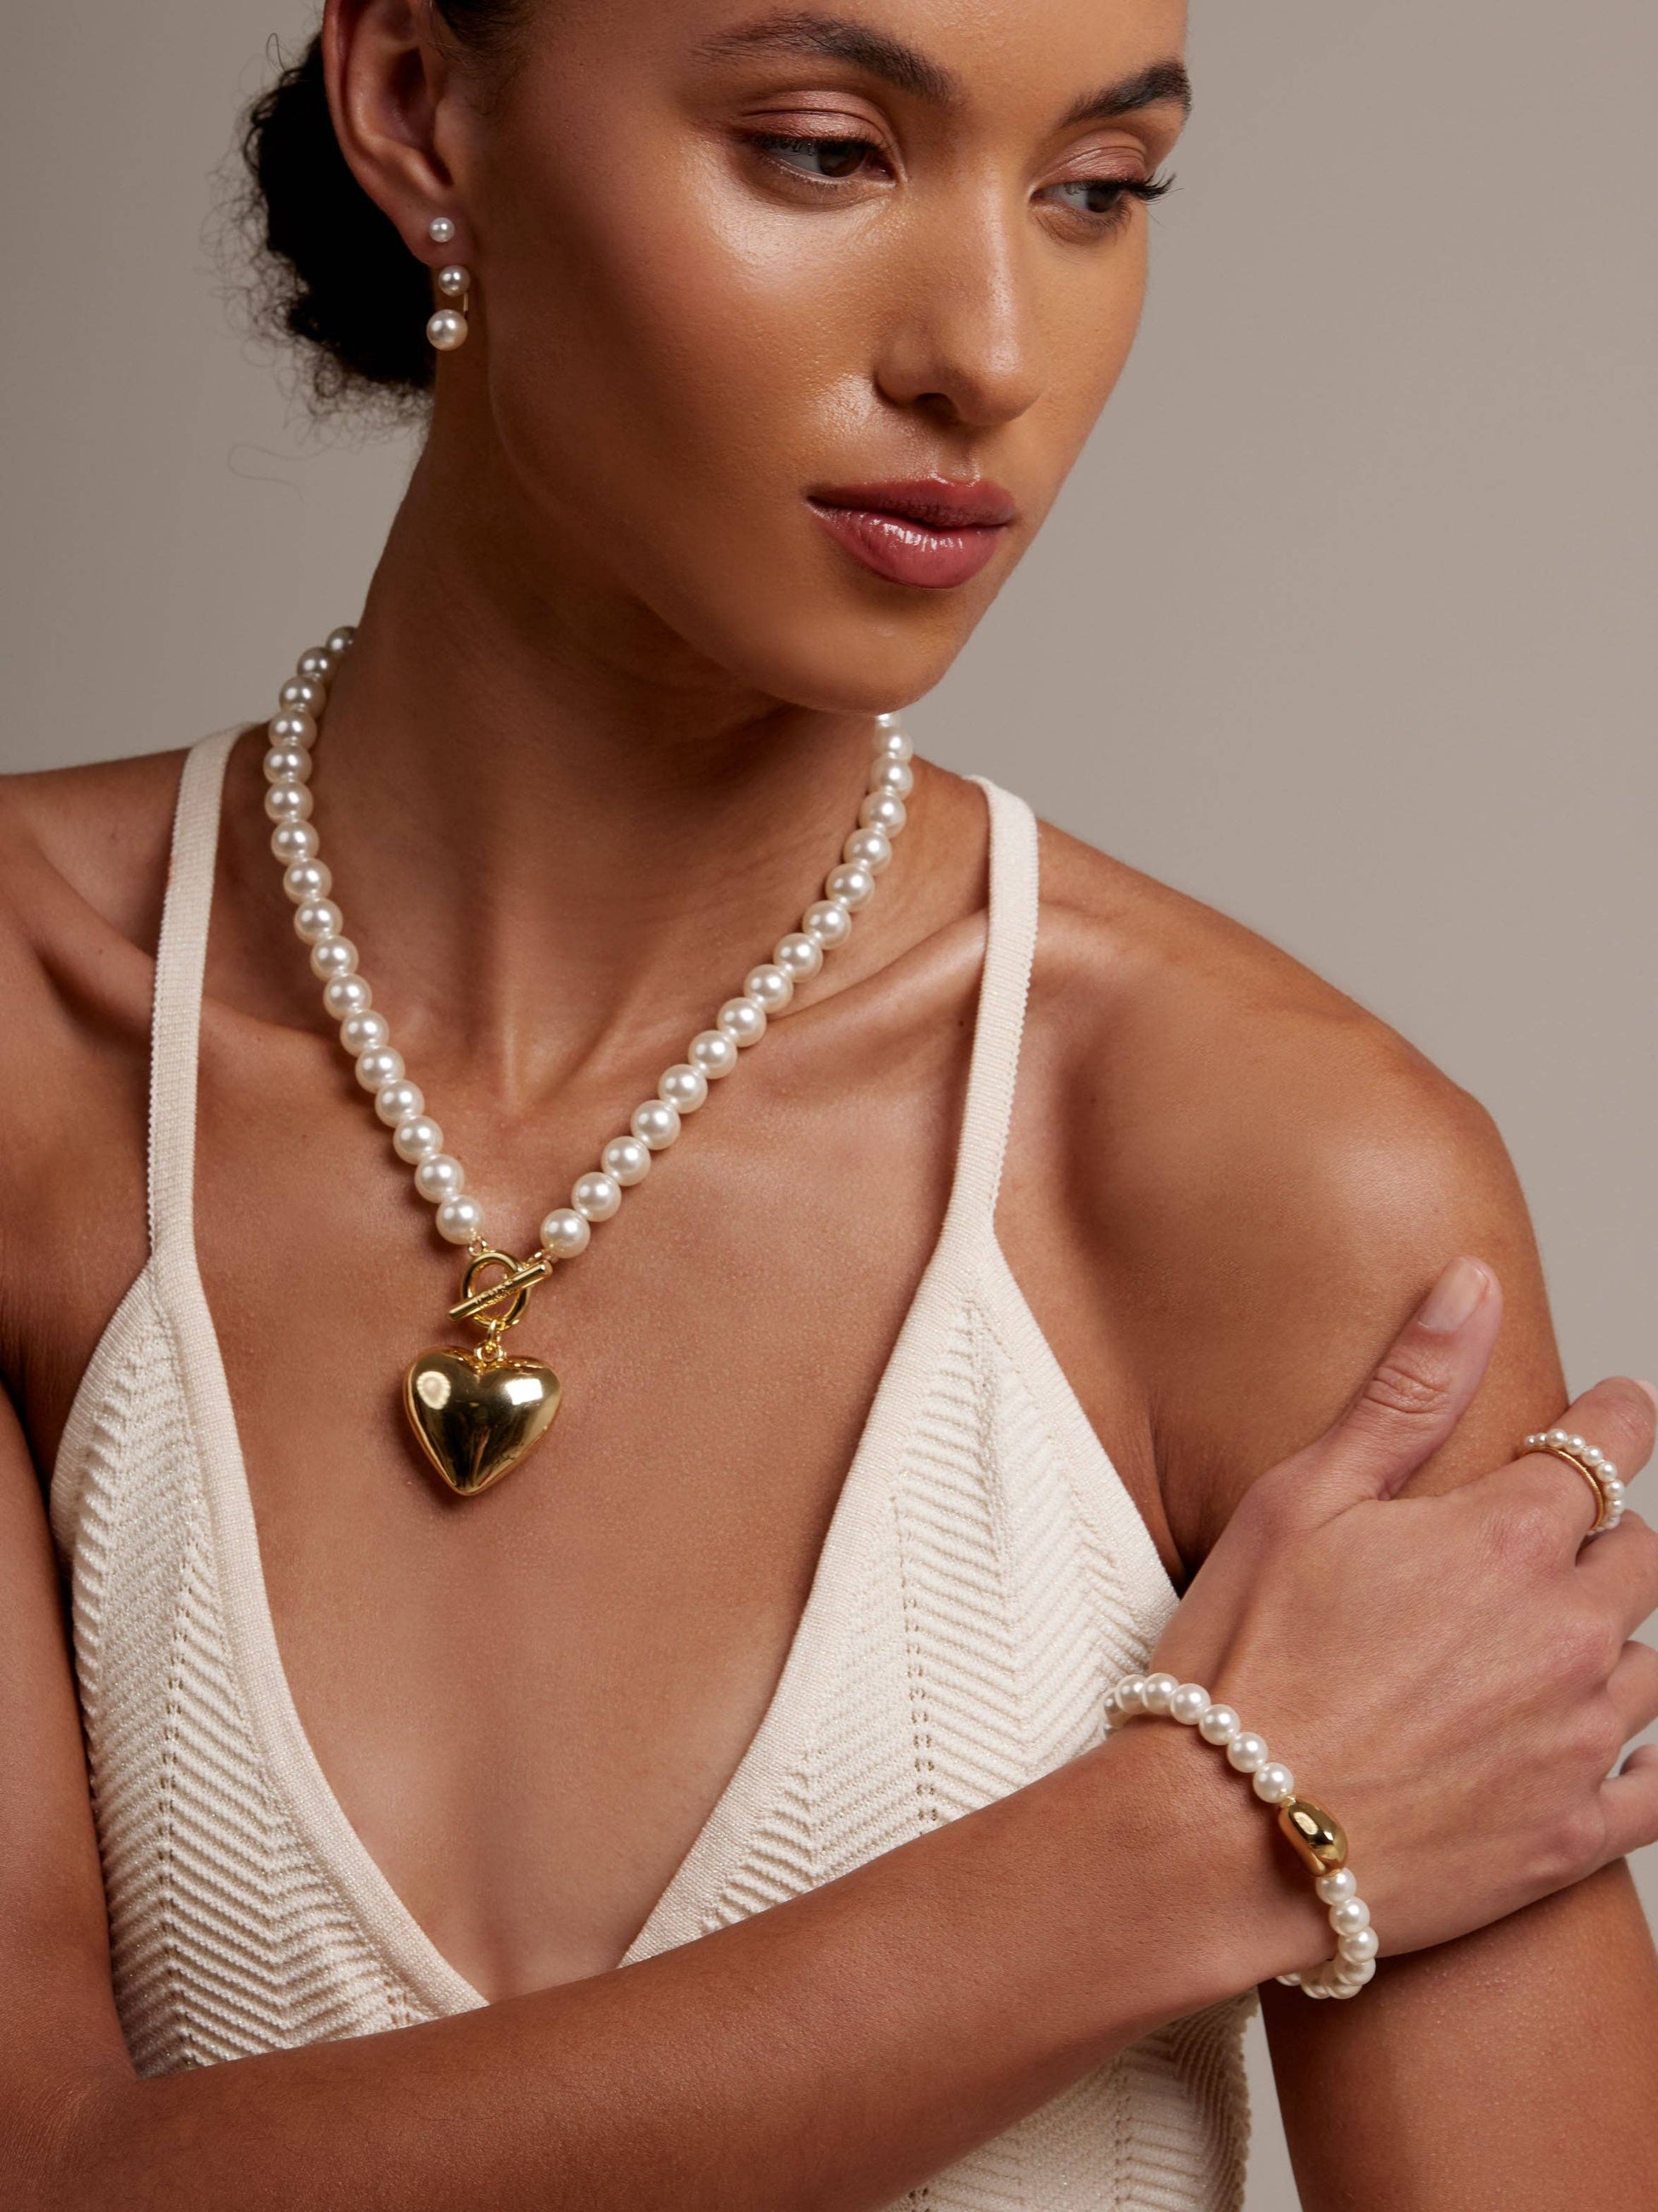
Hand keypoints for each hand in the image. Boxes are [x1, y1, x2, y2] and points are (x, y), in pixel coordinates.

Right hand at [1142, 1257, 1657, 1959]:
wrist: (1225, 1841)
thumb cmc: (1245, 1659)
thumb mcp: (1303, 1498)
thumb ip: (1406, 1392)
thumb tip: (1475, 1284)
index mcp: (1507, 1537)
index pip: (1608, 1448)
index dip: (1614, 1419)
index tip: (1614, 1410)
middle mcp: (1569, 1631)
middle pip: (1641, 1556)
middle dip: (1599, 1539)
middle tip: (1540, 1547)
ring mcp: (1580, 1740)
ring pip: (1654, 1666)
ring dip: (1610, 1644)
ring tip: (1545, 1648)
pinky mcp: (1572, 1837)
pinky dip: (1643, 1759)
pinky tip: (1604, 1748)